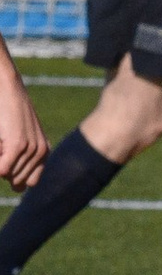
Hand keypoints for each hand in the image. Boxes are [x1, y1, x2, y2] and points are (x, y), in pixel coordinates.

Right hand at [0, 60, 47, 192]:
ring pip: (8, 176)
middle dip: (6, 170)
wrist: (6, 88)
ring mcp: (31, 149)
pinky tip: (0, 143)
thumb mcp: (20, 135)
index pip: (29, 183)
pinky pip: (3, 170)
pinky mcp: (18, 145)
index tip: (7, 156)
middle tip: (3, 145)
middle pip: (18, 182)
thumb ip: (21, 157)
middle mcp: (41, 152)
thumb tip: (18, 186)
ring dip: (1, 162)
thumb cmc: (6, 112)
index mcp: (43, 152)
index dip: (13, 176)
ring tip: (2, 139)